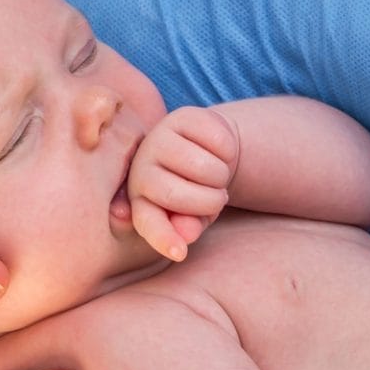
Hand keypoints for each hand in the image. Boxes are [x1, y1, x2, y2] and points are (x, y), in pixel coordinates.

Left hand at [123, 105, 237, 260]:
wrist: (209, 150)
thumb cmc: (199, 190)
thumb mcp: (195, 216)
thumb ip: (188, 226)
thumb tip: (186, 234)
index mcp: (140, 199)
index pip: (146, 220)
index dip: (162, 237)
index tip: (179, 253)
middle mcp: (141, 167)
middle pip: (176, 195)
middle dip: (209, 202)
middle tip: (218, 198)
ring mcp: (159, 138)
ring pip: (202, 168)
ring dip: (222, 176)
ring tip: (217, 175)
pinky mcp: (182, 116)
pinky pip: (218, 142)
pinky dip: (229, 151)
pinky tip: (219, 150)